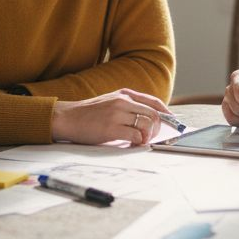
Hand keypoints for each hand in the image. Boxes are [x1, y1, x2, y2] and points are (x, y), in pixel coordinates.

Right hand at [51, 88, 171, 145]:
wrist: (67, 118)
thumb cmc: (88, 114)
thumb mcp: (110, 102)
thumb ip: (127, 106)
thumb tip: (149, 119)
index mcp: (124, 94)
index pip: (153, 102)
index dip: (166, 113)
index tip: (172, 122)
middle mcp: (122, 101)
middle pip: (154, 114)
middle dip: (157, 128)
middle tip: (150, 137)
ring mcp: (117, 114)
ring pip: (147, 124)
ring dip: (147, 136)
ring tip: (139, 141)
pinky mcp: (111, 128)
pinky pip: (135, 136)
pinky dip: (138, 142)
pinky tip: (132, 144)